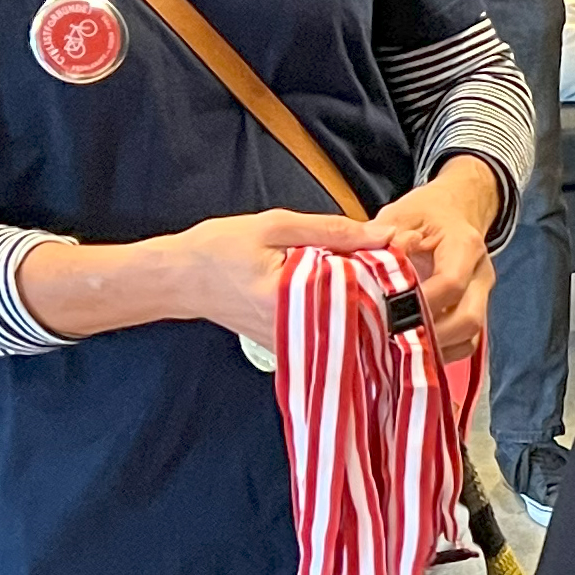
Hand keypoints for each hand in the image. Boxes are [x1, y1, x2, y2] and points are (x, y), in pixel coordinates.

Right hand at [152, 208, 387, 347]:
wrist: (181, 278)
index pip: (363, 293)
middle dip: (375, 286)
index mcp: (295, 302)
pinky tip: (332, 286)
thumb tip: (384, 235)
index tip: (393, 253)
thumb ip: (333, 231)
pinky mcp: (291, 347)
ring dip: (358, 296)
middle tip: (374, 258)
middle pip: (360, 313)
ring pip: (348, 322)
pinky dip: (338, 307)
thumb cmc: (220, 249)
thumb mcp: (276, 227)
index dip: (384, 272)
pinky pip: (329, 328)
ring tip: (351, 270)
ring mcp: (295, 345)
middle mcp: (298, 333)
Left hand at [372, 159, 503, 364]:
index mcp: (465, 245)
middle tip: (391, 340)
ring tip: (398, 350)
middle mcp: (480, 275)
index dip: (420, 303)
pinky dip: (441, 352)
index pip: (450, 283)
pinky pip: (465, 344)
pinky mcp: (474, 311)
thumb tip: (371, 269)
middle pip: (468, 319)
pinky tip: (413, 349)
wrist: (454, 210)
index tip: (386, 312)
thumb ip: (385, 240)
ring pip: (469, 338)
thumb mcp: (401, 214)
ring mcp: (481, 297)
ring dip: (435, 349)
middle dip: (430, 337)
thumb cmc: (425, 213)